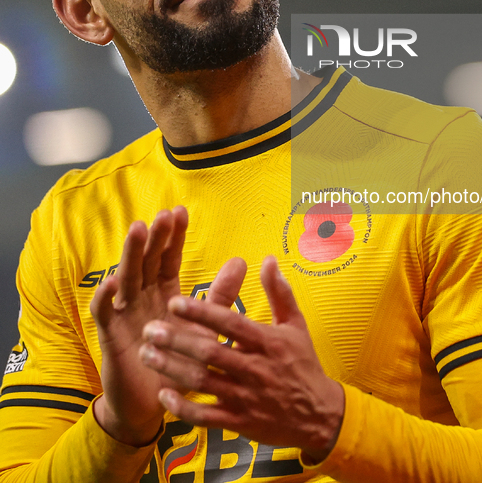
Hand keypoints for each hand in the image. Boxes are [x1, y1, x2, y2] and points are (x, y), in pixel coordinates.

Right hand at [91, 206, 246, 446]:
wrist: (154, 404)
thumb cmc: (179, 362)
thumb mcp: (205, 327)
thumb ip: (220, 295)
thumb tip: (241, 260)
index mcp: (165, 292)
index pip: (169, 258)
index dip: (173, 236)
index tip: (180, 211)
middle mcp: (143, 297)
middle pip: (147, 261)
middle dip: (154, 238)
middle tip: (162, 215)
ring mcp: (124, 314)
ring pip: (127, 278)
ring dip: (131, 254)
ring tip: (138, 230)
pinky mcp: (110, 336)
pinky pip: (104, 313)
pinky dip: (106, 297)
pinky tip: (112, 282)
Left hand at [140, 256, 343, 461]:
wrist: (319, 415)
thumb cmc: (303, 363)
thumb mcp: (296, 324)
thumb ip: (279, 292)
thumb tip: (268, 260)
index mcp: (267, 342)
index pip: (230, 323)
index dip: (202, 313)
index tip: (175, 302)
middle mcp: (255, 369)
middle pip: (210, 352)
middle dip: (177, 340)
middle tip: (150, 328)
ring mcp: (246, 398)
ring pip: (203, 382)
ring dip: (172, 369)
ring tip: (147, 355)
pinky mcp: (239, 422)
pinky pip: (206, 416)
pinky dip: (184, 407)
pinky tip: (164, 395)